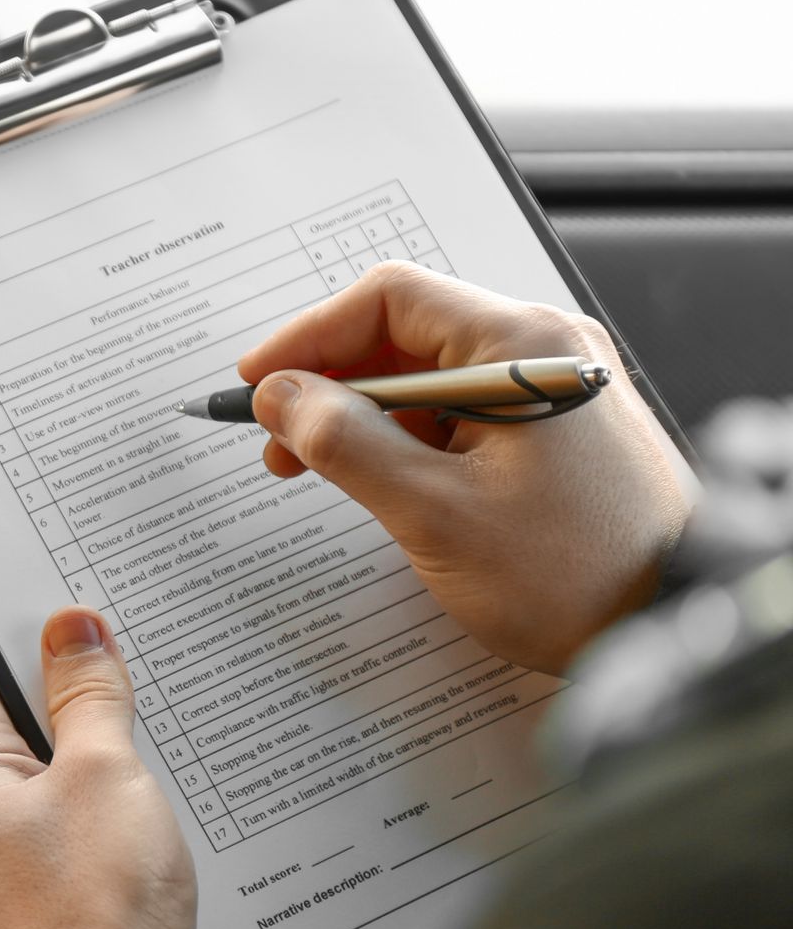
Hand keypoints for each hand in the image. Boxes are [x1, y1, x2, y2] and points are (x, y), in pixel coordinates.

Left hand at [0, 607, 196, 928]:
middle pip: (25, 728)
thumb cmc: (91, 906)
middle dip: (79, 698)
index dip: (33, 641)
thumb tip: (71, 629)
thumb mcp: (100, 773)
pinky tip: (159, 800)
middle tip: (133, 670)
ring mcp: (17, 861)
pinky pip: (82, 828)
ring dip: (105, 755)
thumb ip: (88, 697)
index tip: (81, 619)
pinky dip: (115, 806)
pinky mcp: (58, 895)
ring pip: (60, 780)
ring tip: (155, 731)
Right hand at [238, 262, 690, 674]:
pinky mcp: (557, 428)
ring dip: (364, 414)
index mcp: (523, 345)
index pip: (390, 300)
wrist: (670, 629)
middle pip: (407, 334)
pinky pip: (463, 409)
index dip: (310, 337)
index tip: (258, 382)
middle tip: (277, 438)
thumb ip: (344, 444)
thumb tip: (282, 397)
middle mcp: (545, 349)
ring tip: (316, 468)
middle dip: (330, 382)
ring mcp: (555, 387)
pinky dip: (409, 435)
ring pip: (431, 375)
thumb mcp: (434, 512)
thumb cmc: (573, 577)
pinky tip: (378, 478)